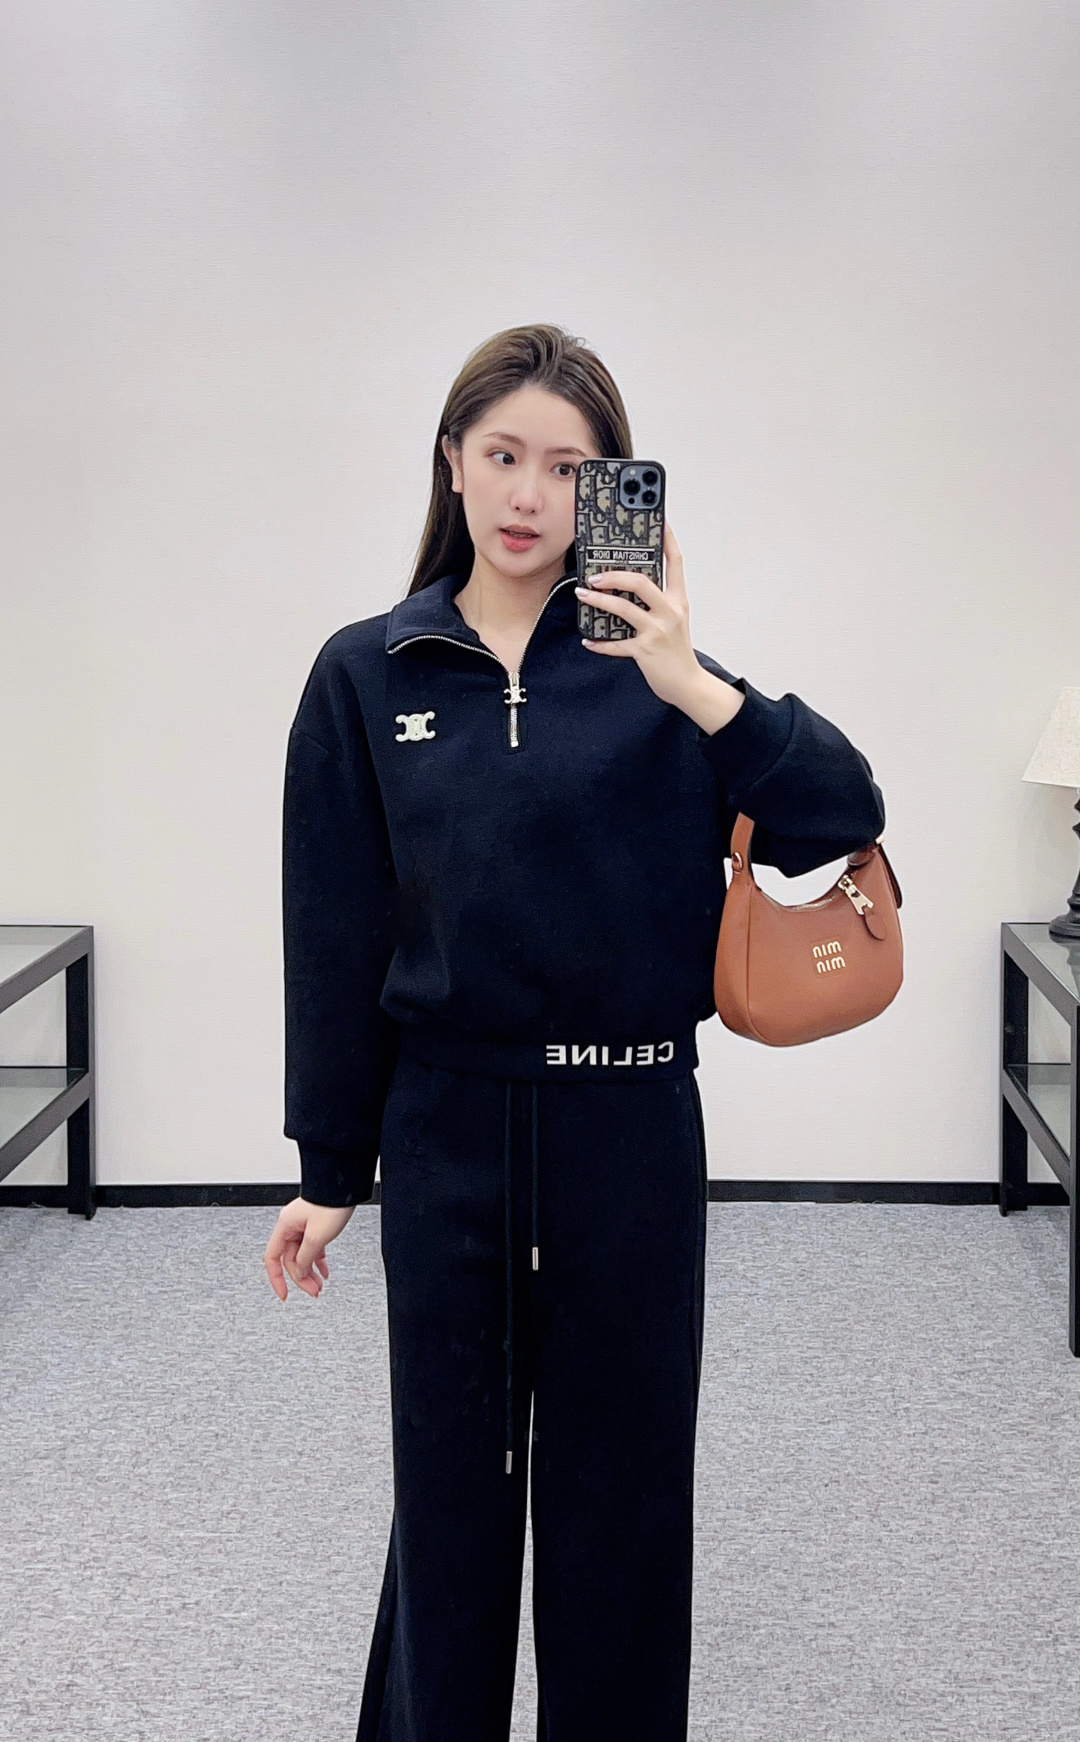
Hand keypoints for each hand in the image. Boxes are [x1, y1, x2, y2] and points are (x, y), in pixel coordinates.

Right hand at [263, 1196, 354, 1299]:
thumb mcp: (316, 1236)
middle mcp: (291, 1226)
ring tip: (319, 1285)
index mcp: (285, 1226)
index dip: (277, 1279)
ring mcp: (304, 1226)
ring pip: (302, 1256)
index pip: (272, 1258)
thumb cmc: (330, 1203)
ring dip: (310, 1272)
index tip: (284, 1294)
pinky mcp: (316, 1226)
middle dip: (301, 1278)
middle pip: (290, 1260)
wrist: (345, 1186)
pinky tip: (324, 1271)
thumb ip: (305, 1258)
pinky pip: (312, 1249)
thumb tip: (299, 1273)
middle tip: (313, 1291)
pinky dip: (318, 1261)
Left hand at [574, 523, 743, 729]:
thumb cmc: (677, 651)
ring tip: (583, 594)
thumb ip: (657, 602)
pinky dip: (600, 643)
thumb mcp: (674, 620)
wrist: (688, 684)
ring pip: (624, 609)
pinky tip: (589, 641)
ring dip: (599, 600)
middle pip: (641, 582)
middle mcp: (670, 612)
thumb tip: (627, 586)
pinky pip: (616, 645)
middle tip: (594, 575)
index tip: (659, 522)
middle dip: (614, 575)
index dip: (667, 540)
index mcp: (678, 600)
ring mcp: (657, 631)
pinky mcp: (645, 651)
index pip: (675, 562)